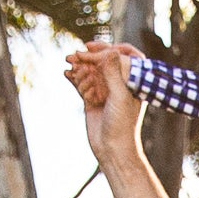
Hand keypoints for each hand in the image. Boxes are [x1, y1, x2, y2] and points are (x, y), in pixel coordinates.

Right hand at [65, 41, 142, 161]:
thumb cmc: (122, 124)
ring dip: (79, 68)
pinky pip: (81, 83)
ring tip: (71, 69)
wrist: (112, 149)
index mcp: (131, 82)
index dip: (107, 49)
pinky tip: (67, 74)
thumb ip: (114, 73)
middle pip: (102, 62)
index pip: (121, 56)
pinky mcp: (92, 100)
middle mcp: (119, 85)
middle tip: (74, 56)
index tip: (93, 48)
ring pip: (90, 72)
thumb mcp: (119, 96)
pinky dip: (74, 78)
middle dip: (88, 58)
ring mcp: (104, 91)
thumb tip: (111, 51)